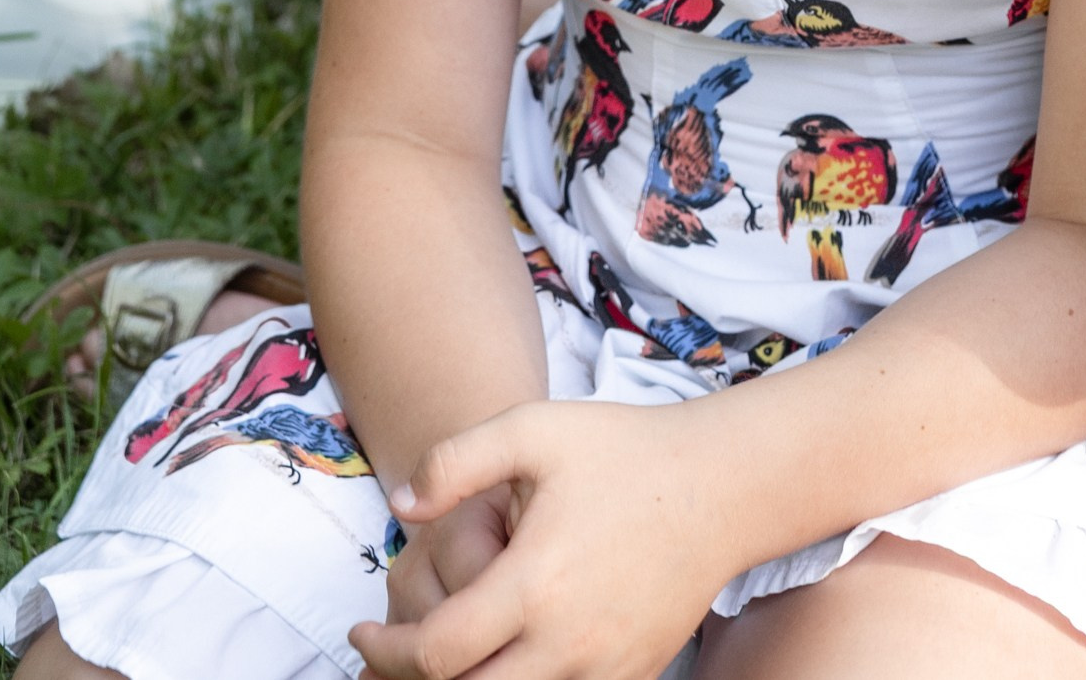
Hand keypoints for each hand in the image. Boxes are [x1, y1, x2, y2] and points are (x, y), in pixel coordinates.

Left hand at [354, 400, 729, 679]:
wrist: (723, 485)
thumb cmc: (626, 451)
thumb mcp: (536, 429)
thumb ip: (457, 461)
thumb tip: (401, 508)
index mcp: (535, 583)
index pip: (435, 653)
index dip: (384, 651)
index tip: (362, 632)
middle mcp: (568, 642)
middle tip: (389, 656)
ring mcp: (603, 669)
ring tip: (443, 659)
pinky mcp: (631, 677)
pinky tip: (502, 659)